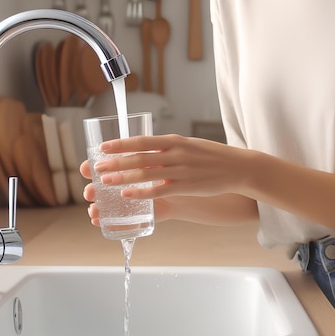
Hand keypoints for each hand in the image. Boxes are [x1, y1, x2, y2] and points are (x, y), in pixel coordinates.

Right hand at [79, 158, 176, 224]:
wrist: (181, 191)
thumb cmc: (167, 172)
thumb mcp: (155, 163)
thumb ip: (145, 159)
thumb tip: (139, 154)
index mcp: (121, 169)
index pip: (101, 167)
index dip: (90, 168)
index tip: (86, 169)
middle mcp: (119, 186)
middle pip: (99, 189)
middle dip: (91, 191)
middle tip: (89, 192)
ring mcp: (124, 203)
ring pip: (104, 206)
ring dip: (96, 208)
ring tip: (93, 210)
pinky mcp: (132, 217)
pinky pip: (116, 222)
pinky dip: (105, 222)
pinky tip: (98, 221)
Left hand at [89, 134, 255, 199]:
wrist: (238, 167)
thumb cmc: (211, 155)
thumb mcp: (188, 145)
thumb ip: (168, 148)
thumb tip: (145, 150)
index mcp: (174, 140)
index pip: (141, 140)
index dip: (120, 144)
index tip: (103, 148)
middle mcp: (175, 153)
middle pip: (139, 157)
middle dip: (116, 162)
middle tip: (96, 167)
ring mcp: (180, 170)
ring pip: (146, 173)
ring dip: (124, 177)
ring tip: (106, 181)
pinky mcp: (186, 186)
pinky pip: (159, 190)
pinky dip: (142, 192)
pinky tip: (128, 194)